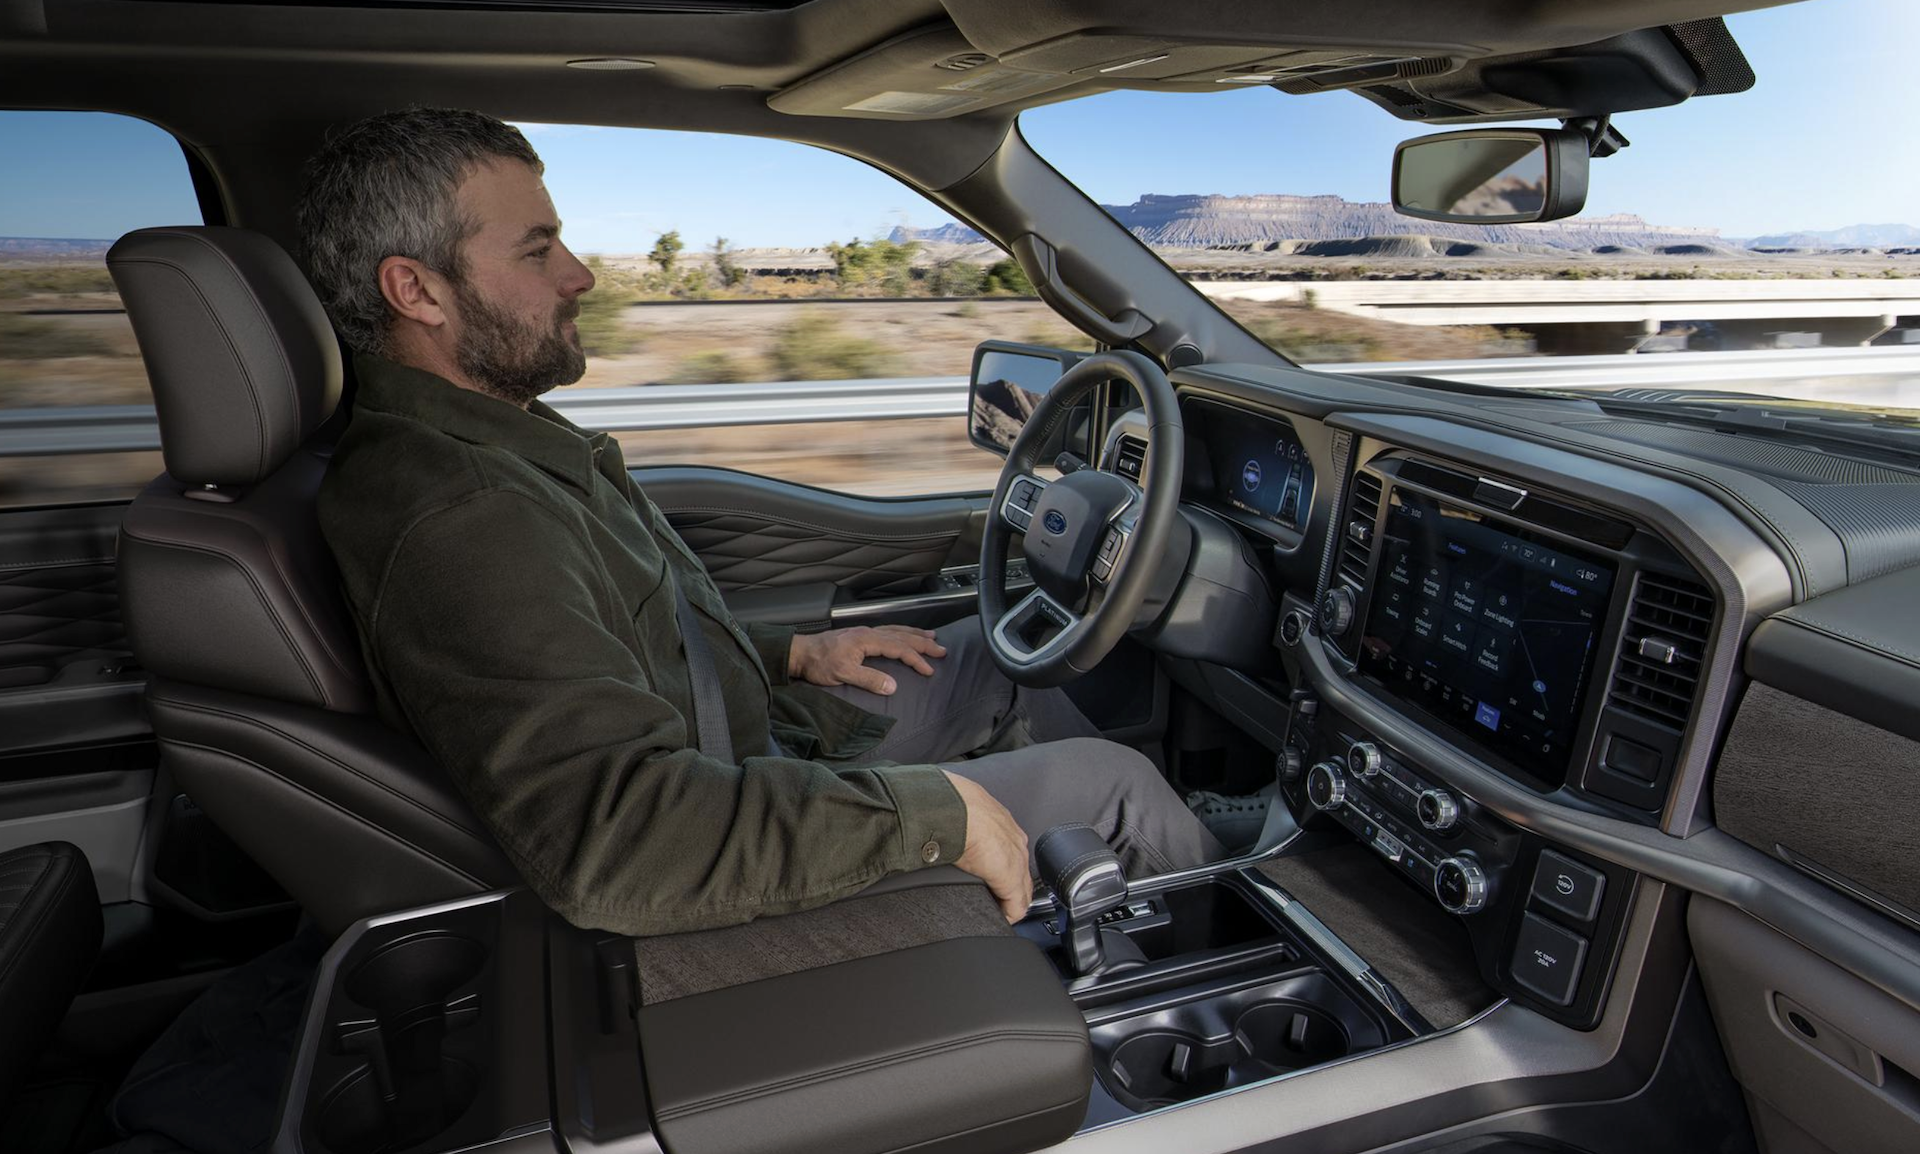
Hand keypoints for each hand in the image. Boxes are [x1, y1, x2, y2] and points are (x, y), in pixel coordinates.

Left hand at [787, 624, 946, 694]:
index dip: (916, 659)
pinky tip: (903, 634)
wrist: (801, 652)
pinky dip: (900, 632)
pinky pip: (887, 630)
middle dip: (923, 643)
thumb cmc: (819, 664)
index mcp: (867, 640)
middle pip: (902, 636)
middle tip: (942, 650)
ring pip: (896, 630)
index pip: (899, 648)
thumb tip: (893, 686)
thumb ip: (869, 679)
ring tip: (931, 636)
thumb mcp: (843, 675)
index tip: (930, 670)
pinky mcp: (859, 635)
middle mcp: (868, 632)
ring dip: (914, 633)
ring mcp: (864, 632)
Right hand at [944, 770, 1032, 921]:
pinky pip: (1016, 906)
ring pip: (1022, 890)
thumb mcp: (959, 814)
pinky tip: (998, 918)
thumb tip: (944, 832)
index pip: (1010, 852)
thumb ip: (961, 825)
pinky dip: (1007, 914)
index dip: (1001, 869)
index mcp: (1001, 823)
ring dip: (1009, 901)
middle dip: (1010, 889)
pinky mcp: (1010, 878)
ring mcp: (1016, 859)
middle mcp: (1014, 840)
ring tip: (996, 910)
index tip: (991, 880)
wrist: (950, 809)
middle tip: (996, 902)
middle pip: (1021, 873)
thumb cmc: (947, 806)